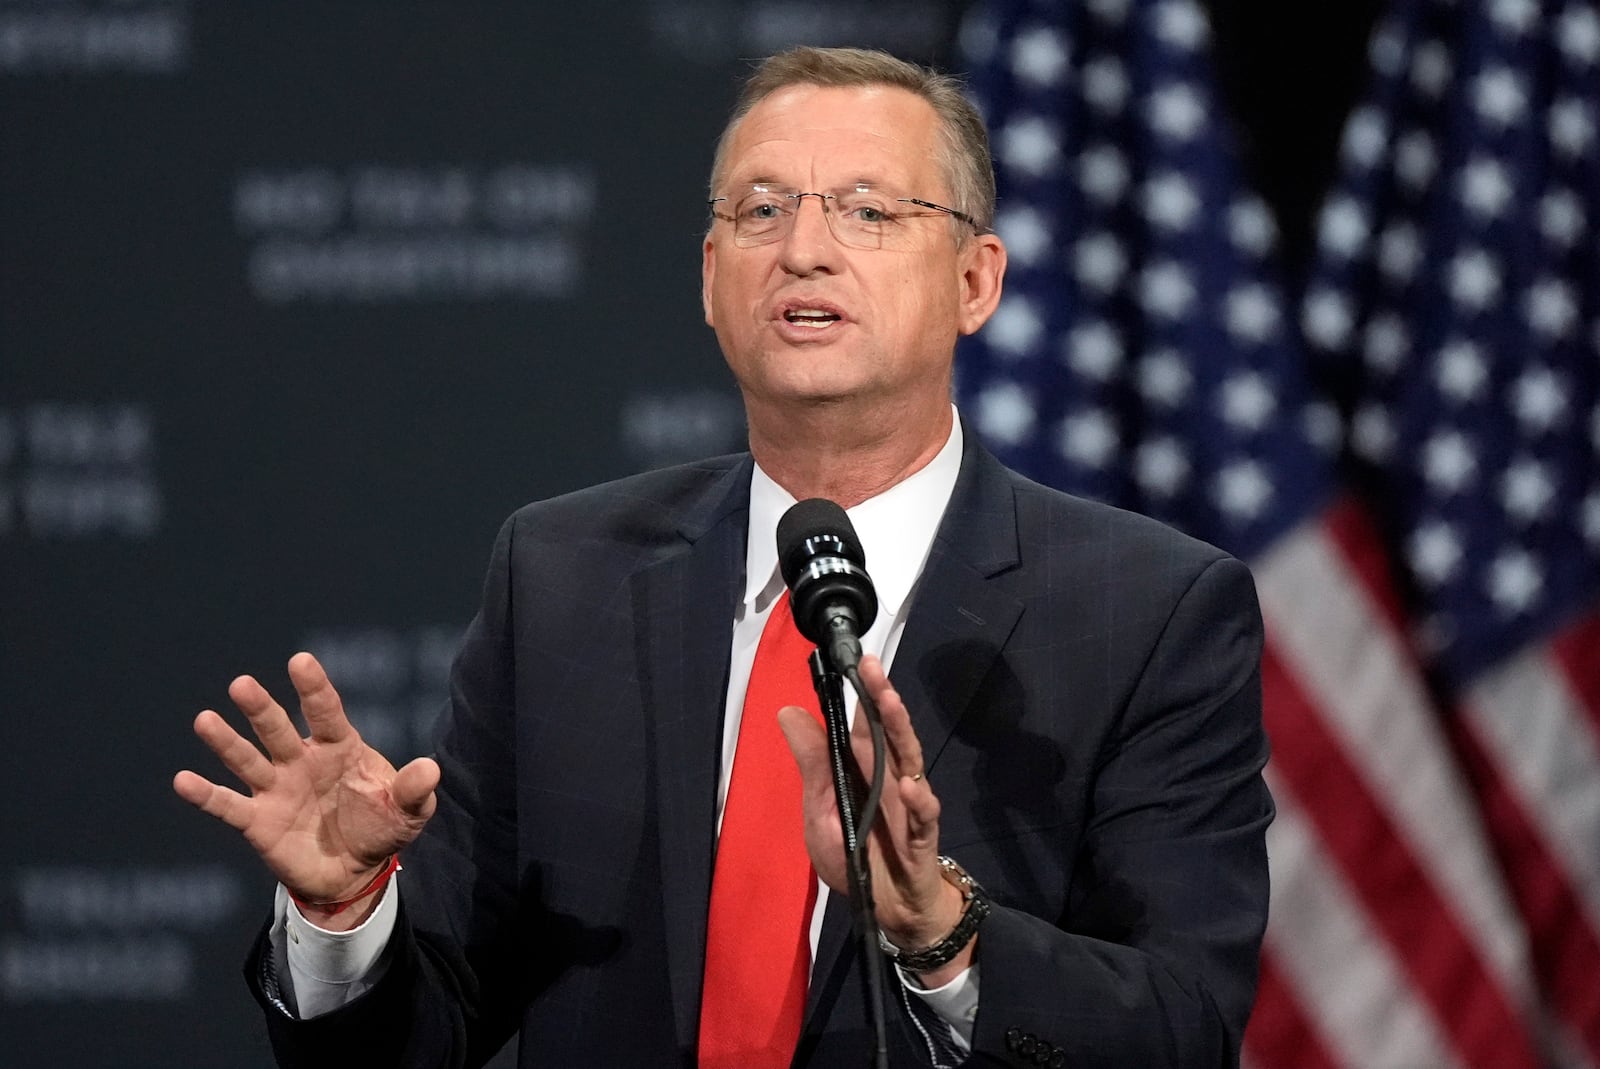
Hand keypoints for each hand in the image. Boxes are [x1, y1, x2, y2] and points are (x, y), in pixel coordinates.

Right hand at [173, 651, 438, 929]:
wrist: (354, 872)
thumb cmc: (381, 827)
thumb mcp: (407, 811)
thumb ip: (414, 790)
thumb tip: (431, 769)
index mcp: (339, 748)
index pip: (325, 712)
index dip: (314, 688)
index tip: (300, 661)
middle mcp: (301, 760)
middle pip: (277, 729)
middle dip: (261, 709)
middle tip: (242, 684)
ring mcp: (276, 788)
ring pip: (247, 760)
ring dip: (226, 742)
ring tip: (205, 720)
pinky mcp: (257, 821)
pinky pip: (228, 806)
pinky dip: (206, 795)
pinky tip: (183, 780)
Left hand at [779, 654, 972, 983]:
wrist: (890, 912)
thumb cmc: (856, 857)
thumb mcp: (820, 811)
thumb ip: (812, 764)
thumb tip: (788, 711)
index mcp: (865, 771)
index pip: (863, 725)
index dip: (862, 694)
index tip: (855, 661)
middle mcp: (890, 779)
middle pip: (888, 733)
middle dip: (881, 698)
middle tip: (872, 665)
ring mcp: (909, 806)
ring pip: (909, 761)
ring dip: (900, 732)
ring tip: (889, 703)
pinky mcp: (921, 838)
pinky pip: (924, 816)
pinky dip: (919, 801)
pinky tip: (909, 784)